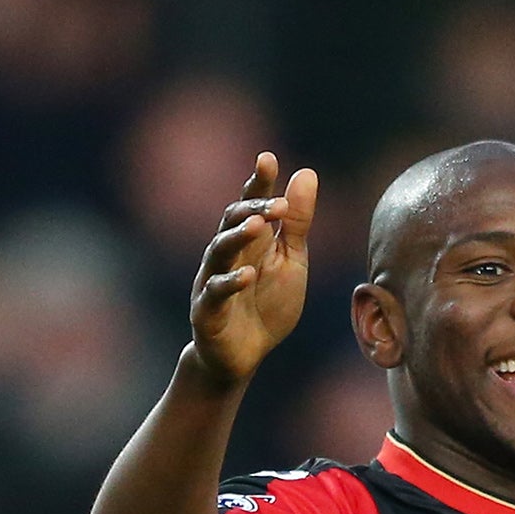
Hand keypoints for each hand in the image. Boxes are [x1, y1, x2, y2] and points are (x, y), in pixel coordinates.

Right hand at [189, 152, 318, 385]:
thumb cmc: (266, 302)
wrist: (245, 354)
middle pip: (233, 223)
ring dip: (237, 237)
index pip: (251, 205)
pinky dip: (231, 282)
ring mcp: (213, 280)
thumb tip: (306, 173)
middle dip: (252, 209)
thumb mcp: (291, 260)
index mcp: (249, 241)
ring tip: (257, 225)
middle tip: (276, 203)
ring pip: (219, 252)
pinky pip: (216, 292)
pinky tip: (248, 274)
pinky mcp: (208, 310)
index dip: (258, 183)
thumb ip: (297, 222)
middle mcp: (227, 255)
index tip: (268, 159)